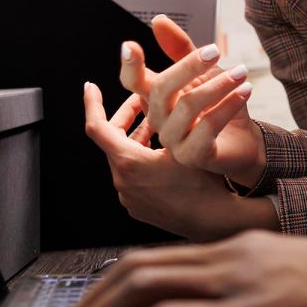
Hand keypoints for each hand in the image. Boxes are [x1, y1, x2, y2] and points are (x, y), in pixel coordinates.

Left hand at [81, 82, 275, 240]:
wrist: (215, 221)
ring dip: (138, 138)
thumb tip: (161, 86)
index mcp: (129, 162)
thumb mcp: (187, 141)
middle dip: (127, 118)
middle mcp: (123, 181)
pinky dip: (142, 159)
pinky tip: (164, 152)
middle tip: (141, 102)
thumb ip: (169, 114)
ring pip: (125, 157)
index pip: (97, 127)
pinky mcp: (139, 206)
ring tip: (159, 124)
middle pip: (113, 141)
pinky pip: (133, 176)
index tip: (91, 87)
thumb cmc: (203, 182)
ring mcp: (129, 196)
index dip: (93, 104)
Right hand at [120, 15, 262, 183]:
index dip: (130, 66)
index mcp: (156, 97)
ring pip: (188, 106)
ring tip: (241, 72)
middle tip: (216, 51)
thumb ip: (181, 49)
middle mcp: (159, 119)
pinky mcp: (193, 155)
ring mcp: (173, 140)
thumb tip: (158, 20)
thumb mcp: (203, 72)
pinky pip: (208, 127)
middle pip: (162, 88)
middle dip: (189, 66)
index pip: (133, 82)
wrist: (244, 139)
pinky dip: (228, 105)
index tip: (130, 46)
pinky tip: (245, 91)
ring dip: (219, 85)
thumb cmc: (219, 105)